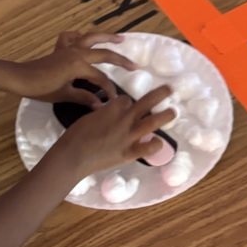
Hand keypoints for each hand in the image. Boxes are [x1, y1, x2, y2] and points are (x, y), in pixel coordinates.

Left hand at [12, 31, 135, 104]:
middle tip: (134, 65)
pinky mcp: (60, 48)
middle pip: (103, 53)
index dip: (109, 89)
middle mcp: (77, 52)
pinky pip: (72, 37)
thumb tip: (101, 104)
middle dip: (120, 60)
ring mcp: (68, 47)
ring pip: (91, 37)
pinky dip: (79, 36)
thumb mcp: (64, 95)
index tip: (115, 99)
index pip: (100, 77)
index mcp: (79, 65)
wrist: (20, 78)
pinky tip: (83, 39)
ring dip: (106, 37)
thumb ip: (84, 97)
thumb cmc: (41, 89)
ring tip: (120, 38)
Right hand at [55, 85, 175, 176]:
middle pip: (146, 102)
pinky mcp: (130, 153)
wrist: (73, 157)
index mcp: (113, 108)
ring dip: (165, 116)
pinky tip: (158, 142)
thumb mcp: (88, 117)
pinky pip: (148, 147)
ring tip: (173, 112)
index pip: (126, 99)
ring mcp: (130, 136)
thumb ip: (102, 114)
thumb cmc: (75, 136)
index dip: (127, 102)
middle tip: (170, 89)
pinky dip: (155, 145)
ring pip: (153, 122)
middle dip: (160, 94)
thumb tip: (107, 112)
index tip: (126, 105)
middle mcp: (125, 119)